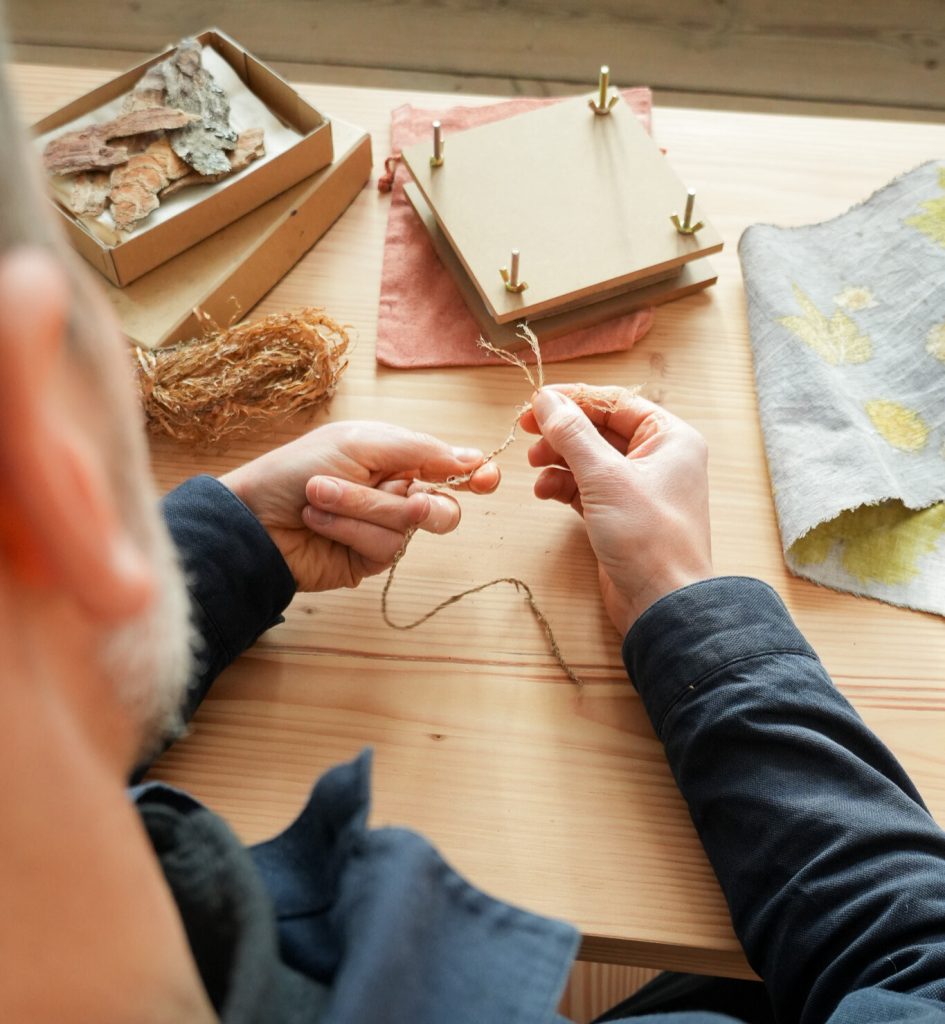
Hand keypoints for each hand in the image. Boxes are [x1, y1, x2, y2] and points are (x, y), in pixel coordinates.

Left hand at [220, 421, 499, 591]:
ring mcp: (383, 530)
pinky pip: (385, 546)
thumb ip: (420, 450)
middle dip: (412, 501)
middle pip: (443, 507)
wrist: (252, 516)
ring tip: (320, 498)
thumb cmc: (296, 468)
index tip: (486, 479)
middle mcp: (396, 494)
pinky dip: (351, 530)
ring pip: (409, 526)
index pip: (450, 468)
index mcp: (397, 459)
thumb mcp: (360, 443)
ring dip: (362, 508)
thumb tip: (471, 457)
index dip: (473, 474)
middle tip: (406, 497)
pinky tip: (321, 522)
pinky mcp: (368, 560)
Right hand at [522, 385, 712, 634]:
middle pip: (599, 429)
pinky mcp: (620, 515)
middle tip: (527, 432)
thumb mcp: (605, 478)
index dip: (573, 399)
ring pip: (589, 459)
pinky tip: (544, 492)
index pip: (615, 402)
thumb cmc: (648, 538)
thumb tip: (545, 399)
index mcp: (669, 438)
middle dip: (561, 432)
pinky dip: (563, 486)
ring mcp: (638, 488)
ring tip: (534, 466)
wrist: (661, 604)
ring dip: (558, 459)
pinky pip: (586, 487)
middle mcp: (658, 458)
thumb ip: (572, 434)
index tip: (535, 402)